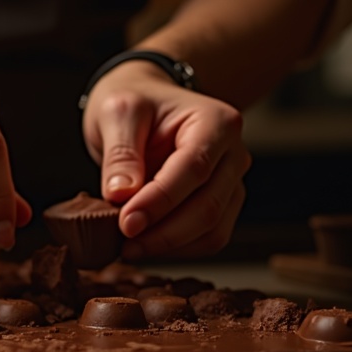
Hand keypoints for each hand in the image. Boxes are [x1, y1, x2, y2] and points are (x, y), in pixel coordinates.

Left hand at [83, 60, 250, 259]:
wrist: (145, 105)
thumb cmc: (134, 102)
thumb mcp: (117, 113)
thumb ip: (120, 153)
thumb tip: (121, 196)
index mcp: (217, 122)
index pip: (193, 170)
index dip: (159, 202)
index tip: (125, 223)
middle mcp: (234, 154)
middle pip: (208, 206)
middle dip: (164, 233)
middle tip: (123, 244)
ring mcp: (232, 181)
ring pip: (213, 230)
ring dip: (170, 246)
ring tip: (129, 248)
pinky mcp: (222, 204)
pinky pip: (208, 237)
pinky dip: (177, 248)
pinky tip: (145, 245)